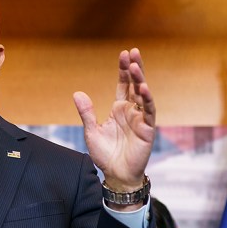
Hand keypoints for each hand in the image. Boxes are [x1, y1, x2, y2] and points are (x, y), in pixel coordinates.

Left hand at [74, 48, 155, 194]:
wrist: (116, 175)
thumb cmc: (105, 155)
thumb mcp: (91, 131)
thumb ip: (86, 113)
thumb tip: (77, 93)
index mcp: (119, 109)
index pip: (123, 85)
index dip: (124, 70)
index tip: (124, 54)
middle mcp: (131, 111)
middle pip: (135, 85)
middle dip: (135, 68)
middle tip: (133, 52)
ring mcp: (141, 119)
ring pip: (143, 95)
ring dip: (141, 80)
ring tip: (136, 66)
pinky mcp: (147, 129)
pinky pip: (149, 112)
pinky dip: (147, 100)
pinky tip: (143, 88)